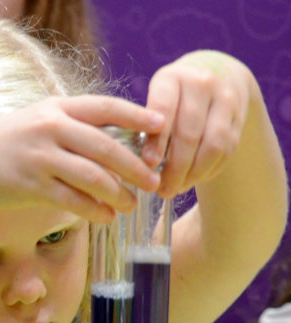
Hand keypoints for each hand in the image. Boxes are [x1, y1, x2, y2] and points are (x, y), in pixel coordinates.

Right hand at [0, 95, 165, 222]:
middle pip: (105, 146)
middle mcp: (50, 128)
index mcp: (58, 107)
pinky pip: (71, 200)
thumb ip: (75, 129)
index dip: (137, 115)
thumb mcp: (41, 122)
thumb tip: (119, 146)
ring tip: (131, 205)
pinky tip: (107, 217)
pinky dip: (94, 210)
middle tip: (154, 181)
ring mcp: (39, 157)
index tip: (162, 125)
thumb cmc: (11, 143)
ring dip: (117, 193)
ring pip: (91, 176)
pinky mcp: (30, 185)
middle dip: (135, 166)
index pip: (105, 107)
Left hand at [141, 51, 251, 197]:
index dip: (157, 140)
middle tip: (163, 190)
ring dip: (194, 174)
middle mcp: (202, 83)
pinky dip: (210, 170)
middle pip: (189, 134)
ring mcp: (226, 99)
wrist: (217, 73)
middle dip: (175, 169)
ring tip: (178, 188)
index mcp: (172, 78)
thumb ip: (148, 126)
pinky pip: (227, 150)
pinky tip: (195, 179)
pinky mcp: (240, 116)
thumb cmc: (175, 97)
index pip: (164, 109)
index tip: (150, 164)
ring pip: (213, 145)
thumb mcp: (157, 100)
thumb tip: (142, 166)